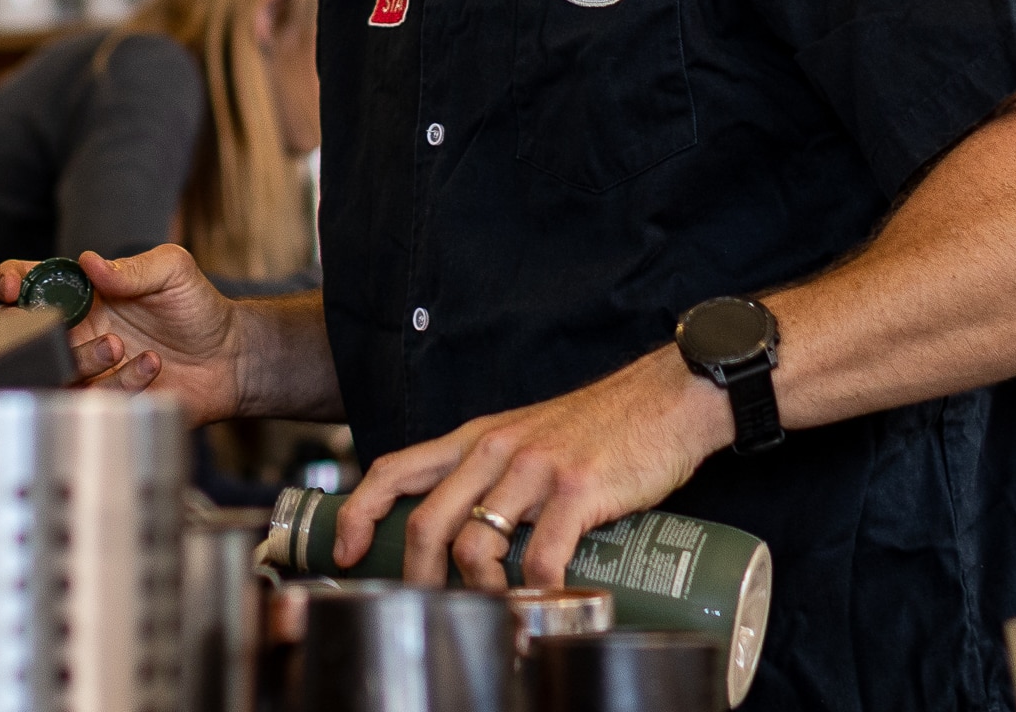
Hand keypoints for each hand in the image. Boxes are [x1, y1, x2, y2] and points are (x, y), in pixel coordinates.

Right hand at [0, 246, 243, 424]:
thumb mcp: (172, 271)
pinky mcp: (104, 402)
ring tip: (121, 345)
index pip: (25, 281)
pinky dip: (120, 382)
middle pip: (23, 332)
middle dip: (30, 331)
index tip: (15, 287)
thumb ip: (131, 267)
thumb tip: (87, 262)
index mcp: (80, 292)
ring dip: (82, 357)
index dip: (9, 281)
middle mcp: (75, 330)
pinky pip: (92, 398)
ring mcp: (86, 368)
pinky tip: (152, 367)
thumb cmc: (197, 308)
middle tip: (62, 328)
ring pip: (55, 370)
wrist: (229, 358)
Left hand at [333, 346, 729, 590]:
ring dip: (474, 593)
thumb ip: (496, 475)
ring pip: (474, 541)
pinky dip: (534, 593)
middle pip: (427, 521)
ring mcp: (535, 468)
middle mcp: (495, 449)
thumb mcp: (528, 439)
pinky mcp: (578, 490)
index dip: (359, 512)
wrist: (668, 398)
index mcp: (476, 439)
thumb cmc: (601, 427)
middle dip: (417, 577)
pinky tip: (540, 608)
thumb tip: (468, 538)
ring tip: (489, 617)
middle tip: (426, 611)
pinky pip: (541, 555)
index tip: (347, 552)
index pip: (395, 468)